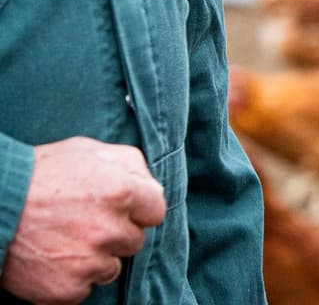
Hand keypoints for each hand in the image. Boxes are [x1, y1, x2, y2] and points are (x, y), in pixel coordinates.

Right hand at [0, 137, 166, 304]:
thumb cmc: (39, 175)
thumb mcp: (87, 152)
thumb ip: (130, 164)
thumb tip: (152, 186)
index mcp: (122, 190)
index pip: (156, 211)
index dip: (138, 209)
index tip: (118, 208)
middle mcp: (109, 228)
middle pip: (134, 241)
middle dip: (114, 233)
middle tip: (81, 221)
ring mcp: (89, 262)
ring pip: (110, 267)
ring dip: (94, 258)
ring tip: (63, 239)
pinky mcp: (67, 289)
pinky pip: (85, 288)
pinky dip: (70, 278)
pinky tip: (51, 258)